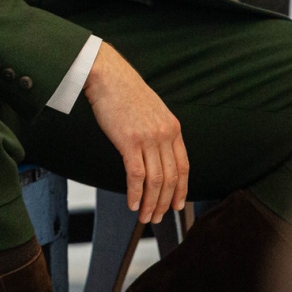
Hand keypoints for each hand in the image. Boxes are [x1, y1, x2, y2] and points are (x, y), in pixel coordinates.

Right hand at [83, 42, 188, 223]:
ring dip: (151, 203)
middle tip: (158, 217)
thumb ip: (159, 130)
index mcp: (173, 127)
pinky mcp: (129, 141)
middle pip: (171, 178)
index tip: (178, 204)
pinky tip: (133, 203)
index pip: (184, 167)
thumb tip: (157, 152)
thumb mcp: (152, 110)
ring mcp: (148, 138)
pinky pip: (136, 175)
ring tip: (145, 216)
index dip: (182, 190)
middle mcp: (165, 134)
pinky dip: (136, 193)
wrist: (108, 74)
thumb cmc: (124, 90)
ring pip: (156, 181)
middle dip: (165, 202)